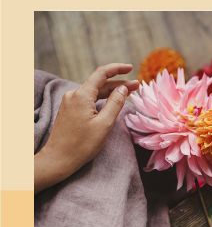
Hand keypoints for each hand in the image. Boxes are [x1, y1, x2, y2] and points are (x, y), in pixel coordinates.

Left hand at [35, 63, 138, 189]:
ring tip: (129, 93)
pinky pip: (88, 99)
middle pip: (99, 83)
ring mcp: (70, 103)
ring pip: (94, 92)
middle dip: (119, 83)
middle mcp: (73, 95)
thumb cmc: (82, 144)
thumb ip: (116, 103)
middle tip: (138, 86)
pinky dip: (102, 99)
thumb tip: (124, 88)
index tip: (131, 68)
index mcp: (82, 96)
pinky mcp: (70, 110)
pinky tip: (112, 102)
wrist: (58, 158)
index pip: (101, 74)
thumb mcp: (105, 124)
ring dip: (111, 91)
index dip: (117, 69)